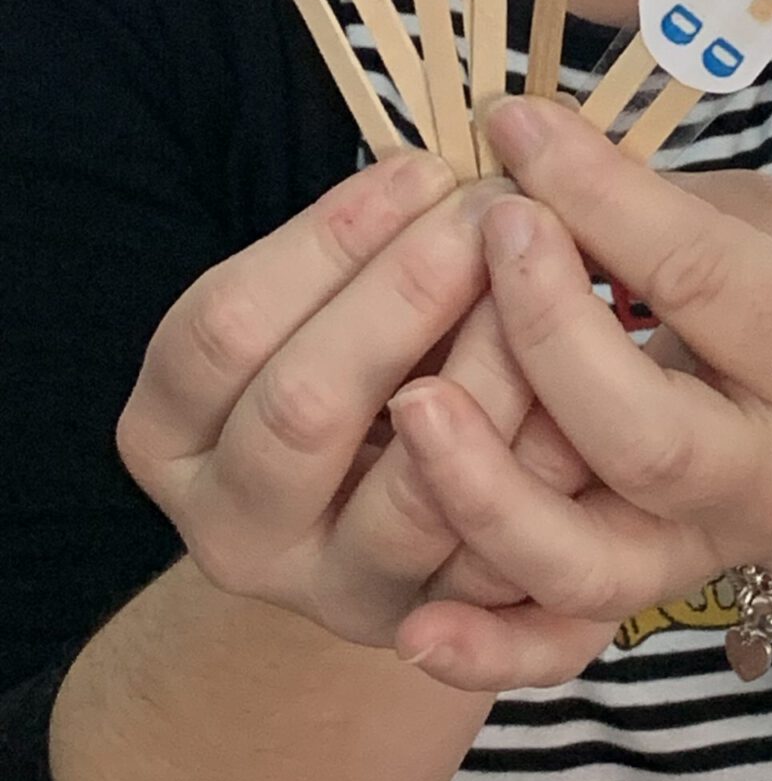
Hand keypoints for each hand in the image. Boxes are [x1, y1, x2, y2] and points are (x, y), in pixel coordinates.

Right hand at [116, 151, 584, 650]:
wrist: (389, 508)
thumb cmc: (366, 353)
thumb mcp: (331, 297)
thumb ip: (372, 239)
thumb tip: (467, 151)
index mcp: (171, 432)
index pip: (225, 325)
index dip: (327, 237)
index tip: (424, 167)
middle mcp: (234, 529)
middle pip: (303, 405)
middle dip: (408, 291)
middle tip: (497, 210)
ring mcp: (333, 594)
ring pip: (412, 497)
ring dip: (493, 377)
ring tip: (564, 281)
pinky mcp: (438, 629)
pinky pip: (498, 572)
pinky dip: (547, 483)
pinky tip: (590, 402)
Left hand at [385, 98, 771, 691]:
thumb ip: (672, 205)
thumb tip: (537, 158)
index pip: (706, 280)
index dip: (604, 199)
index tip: (518, 128)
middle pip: (646, 435)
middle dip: (548, 331)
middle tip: (487, 230)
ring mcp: (706, 553)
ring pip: (590, 562)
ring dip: (486, 488)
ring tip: (411, 400)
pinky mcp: (650, 601)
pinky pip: (563, 644)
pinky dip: (489, 648)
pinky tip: (414, 628)